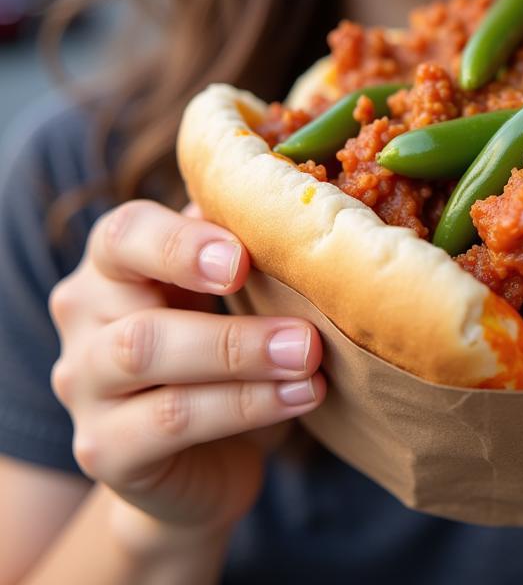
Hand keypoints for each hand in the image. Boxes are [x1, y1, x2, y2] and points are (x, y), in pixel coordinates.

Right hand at [49, 200, 324, 542]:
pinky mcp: (102, 448)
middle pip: (140, 319)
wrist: (205, 450)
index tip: (242, 259)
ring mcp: (83, 385)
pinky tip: (299, 396)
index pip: (125, 235)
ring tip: (308, 363)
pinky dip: (243, 408)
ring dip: (241, 364)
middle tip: (307, 338)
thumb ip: (245, 244)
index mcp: (114, 260)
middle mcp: (84, 315)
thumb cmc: (226, 341)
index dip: (181, 244)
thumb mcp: (233, 287)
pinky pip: (170, 423)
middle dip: (233, 332)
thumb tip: (295, 204)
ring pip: (150, 367)